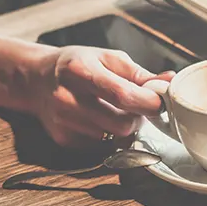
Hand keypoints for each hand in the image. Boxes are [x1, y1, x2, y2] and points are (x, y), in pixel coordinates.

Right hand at [27, 46, 170, 147]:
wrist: (36, 79)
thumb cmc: (78, 65)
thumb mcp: (107, 58)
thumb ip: (140, 74)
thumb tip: (170, 82)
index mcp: (80, 71)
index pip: (122, 95)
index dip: (148, 103)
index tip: (160, 102)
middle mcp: (67, 98)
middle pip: (121, 124)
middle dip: (137, 118)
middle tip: (136, 107)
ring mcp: (63, 122)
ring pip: (113, 138)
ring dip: (123, 128)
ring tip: (115, 110)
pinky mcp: (63, 140)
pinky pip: (100, 146)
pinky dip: (107, 136)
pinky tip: (98, 119)